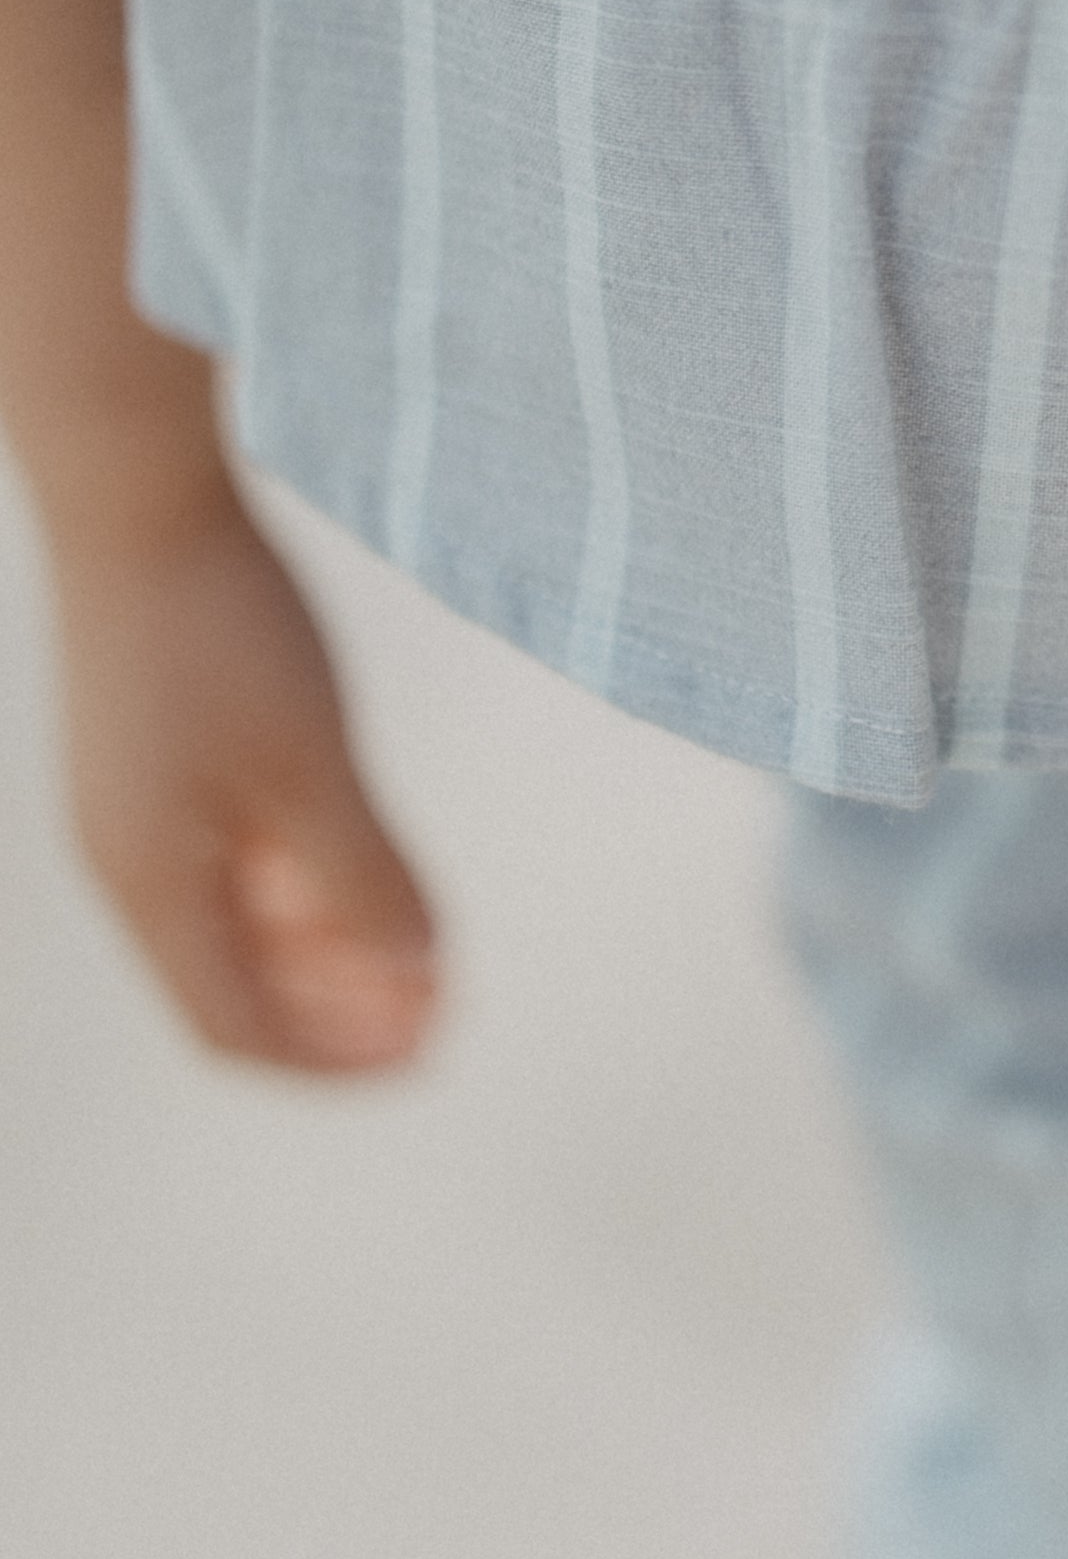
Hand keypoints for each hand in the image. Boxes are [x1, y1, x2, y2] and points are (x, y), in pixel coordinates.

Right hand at [44, 476, 437, 1073]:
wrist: (141, 496)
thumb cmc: (222, 628)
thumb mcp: (311, 767)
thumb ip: (365, 881)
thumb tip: (417, 977)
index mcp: (153, 886)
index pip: (238, 1032)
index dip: (335, 1062)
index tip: (430, 1054)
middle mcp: (133, 864)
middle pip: (238, 989)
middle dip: (343, 1013)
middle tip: (443, 1010)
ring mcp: (141, 811)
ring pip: (238, 925)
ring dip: (329, 951)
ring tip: (422, 952)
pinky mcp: (161, 760)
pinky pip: (232, 861)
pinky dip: (303, 885)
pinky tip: (369, 871)